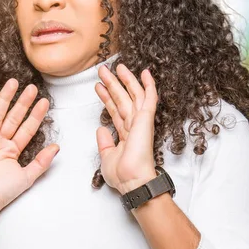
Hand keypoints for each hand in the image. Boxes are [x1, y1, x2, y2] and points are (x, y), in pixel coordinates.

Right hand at [0, 79, 59, 217]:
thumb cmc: (3, 193)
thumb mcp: (28, 176)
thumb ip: (42, 161)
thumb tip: (57, 147)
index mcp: (13, 149)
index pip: (27, 128)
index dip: (35, 115)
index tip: (44, 102)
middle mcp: (0, 141)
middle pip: (13, 117)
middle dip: (22, 102)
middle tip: (32, 87)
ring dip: (5, 98)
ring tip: (13, 82)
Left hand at [95, 64, 157, 194]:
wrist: (132, 181)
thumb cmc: (122, 175)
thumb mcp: (106, 157)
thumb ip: (104, 142)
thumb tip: (100, 130)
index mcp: (125, 133)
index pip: (115, 110)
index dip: (107, 97)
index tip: (99, 86)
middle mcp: (134, 125)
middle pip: (122, 99)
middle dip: (112, 84)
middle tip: (103, 70)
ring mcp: (141, 121)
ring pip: (132, 95)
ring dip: (125, 80)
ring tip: (116, 66)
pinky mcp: (146, 120)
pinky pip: (149, 98)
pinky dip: (148, 85)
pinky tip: (145, 72)